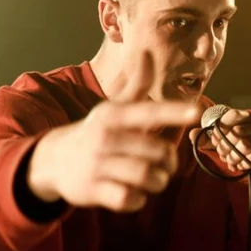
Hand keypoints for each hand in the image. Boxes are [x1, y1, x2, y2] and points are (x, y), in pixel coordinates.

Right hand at [28, 50, 199, 212]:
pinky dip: (138, 199)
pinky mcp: (93, 190)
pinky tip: (133, 192)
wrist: (53, 160)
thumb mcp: (112, 107)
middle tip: (166, 162)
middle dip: (170, 161)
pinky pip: (130, 200)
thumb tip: (147, 51)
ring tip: (154, 178)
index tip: (196, 111)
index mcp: (113, 115)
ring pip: (147, 177)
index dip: (174, 111)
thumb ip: (136, 84)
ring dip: (158, 181)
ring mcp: (97, 165)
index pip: (148, 111)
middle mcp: (105, 138)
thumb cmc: (95, 132)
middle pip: (157, 152)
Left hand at [188, 108, 250, 171]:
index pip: (232, 115)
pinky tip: (239, 165)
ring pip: (244, 145)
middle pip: (236, 132)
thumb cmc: (243, 148)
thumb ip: (209, 138)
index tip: (216, 138)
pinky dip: (243, 163)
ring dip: (233, 156)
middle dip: (224, 146)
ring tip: (230, 161)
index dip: (221, 128)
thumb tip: (192, 134)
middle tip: (222, 153)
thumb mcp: (225, 141)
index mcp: (246, 116)